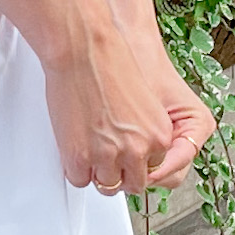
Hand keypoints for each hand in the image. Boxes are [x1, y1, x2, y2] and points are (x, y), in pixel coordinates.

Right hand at [46, 15, 218, 197]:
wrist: (84, 50)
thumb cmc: (111, 64)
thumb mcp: (145, 103)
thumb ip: (144, 130)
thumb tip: (133, 148)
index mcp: (160, 136)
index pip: (154, 170)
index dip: (137, 163)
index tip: (126, 158)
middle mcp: (138, 150)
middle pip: (133, 184)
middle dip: (120, 174)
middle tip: (107, 160)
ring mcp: (108, 157)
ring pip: (106, 185)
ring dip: (96, 171)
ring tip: (89, 150)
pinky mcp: (81, 158)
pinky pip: (79, 180)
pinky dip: (75, 169)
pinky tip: (75, 149)